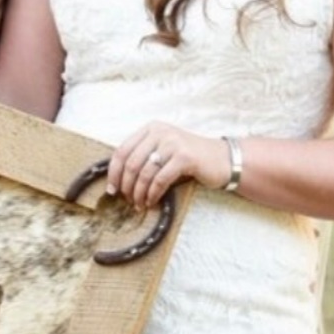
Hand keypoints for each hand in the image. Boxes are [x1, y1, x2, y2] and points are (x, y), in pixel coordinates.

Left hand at [106, 122, 230, 207]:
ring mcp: (173, 143)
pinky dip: (153, 194)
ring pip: (145, 173)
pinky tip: (152, 202)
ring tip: (139, 204)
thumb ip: (144, 157)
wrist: (222, 159)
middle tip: (127, 200)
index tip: (112, 190)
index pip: (122, 150)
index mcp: (151, 128)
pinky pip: (160, 180)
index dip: (113, 172)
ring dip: (139, 193)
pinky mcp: (184, 157)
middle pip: (131, 163)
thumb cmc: (190, 159)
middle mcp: (160, 132)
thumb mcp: (164, 150)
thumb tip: (118, 180)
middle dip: (126, 186)